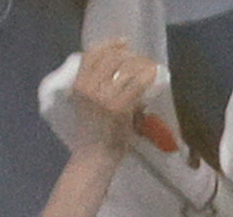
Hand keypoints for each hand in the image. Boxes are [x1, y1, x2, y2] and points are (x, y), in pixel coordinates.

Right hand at [69, 36, 159, 155]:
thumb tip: (122, 75)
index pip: (90, 55)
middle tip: (142, 59)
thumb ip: (98, 89)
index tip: (123, 42)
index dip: (108, 45)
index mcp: (77, 85)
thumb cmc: (94, 135)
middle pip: (111, 59)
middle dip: (129, 55)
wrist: (95, 157)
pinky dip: (147, 77)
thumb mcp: (88, 105)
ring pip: (125, 69)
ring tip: (151, 67)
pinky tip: (155, 76)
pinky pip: (136, 85)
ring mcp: (104, 97)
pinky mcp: (119, 108)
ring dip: (141, 65)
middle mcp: (88, 88)